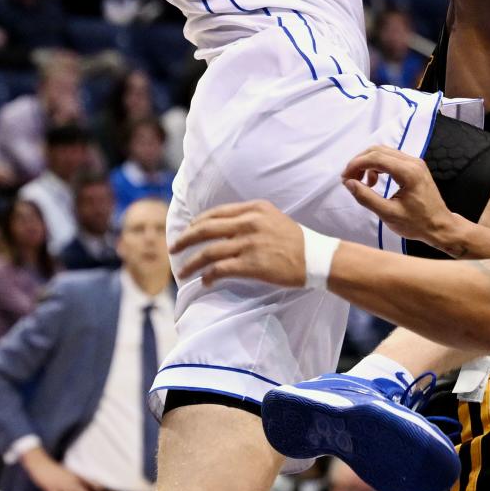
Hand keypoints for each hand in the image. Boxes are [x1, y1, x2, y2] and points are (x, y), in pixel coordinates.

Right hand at [20, 447, 96, 490]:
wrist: (40, 465)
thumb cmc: (53, 469)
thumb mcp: (65, 472)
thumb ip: (72, 478)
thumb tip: (77, 484)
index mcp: (72, 474)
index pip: (85, 478)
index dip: (93, 483)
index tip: (101, 488)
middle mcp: (68, 479)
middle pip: (81, 490)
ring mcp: (61, 485)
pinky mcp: (52, 490)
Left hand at [171, 200, 306, 286]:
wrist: (316, 257)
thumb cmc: (295, 240)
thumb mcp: (272, 218)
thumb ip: (249, 218)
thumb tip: (224, 227)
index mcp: (253, 209)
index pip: (215, 213)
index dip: (196, 223)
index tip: (187, 231)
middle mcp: (249, 222)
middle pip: (206, 229)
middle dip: (185, 239)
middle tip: (173, 248)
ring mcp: (249, 243)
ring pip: (209, 251)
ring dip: (191, 262)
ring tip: (182, 271)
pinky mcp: (251, 264)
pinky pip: (220, 269)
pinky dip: (208, 276)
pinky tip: (204, 281)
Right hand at [342, 145, 455, 246]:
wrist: (440, 226)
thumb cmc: (417, 224)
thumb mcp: (389, 214)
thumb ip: (367, 198)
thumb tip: (349, 183)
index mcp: (408, 172)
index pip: (376, 157)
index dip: (356, 164)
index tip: (344, 178)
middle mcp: (412, 162)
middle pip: (378, 150)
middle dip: (360, 162)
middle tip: (349, 180)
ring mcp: (415, 162)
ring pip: (384, 152)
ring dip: (368, 164)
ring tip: (361, 183)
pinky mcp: (414, 167)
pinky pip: (391, 159)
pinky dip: (378, 166)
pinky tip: (373, 182)